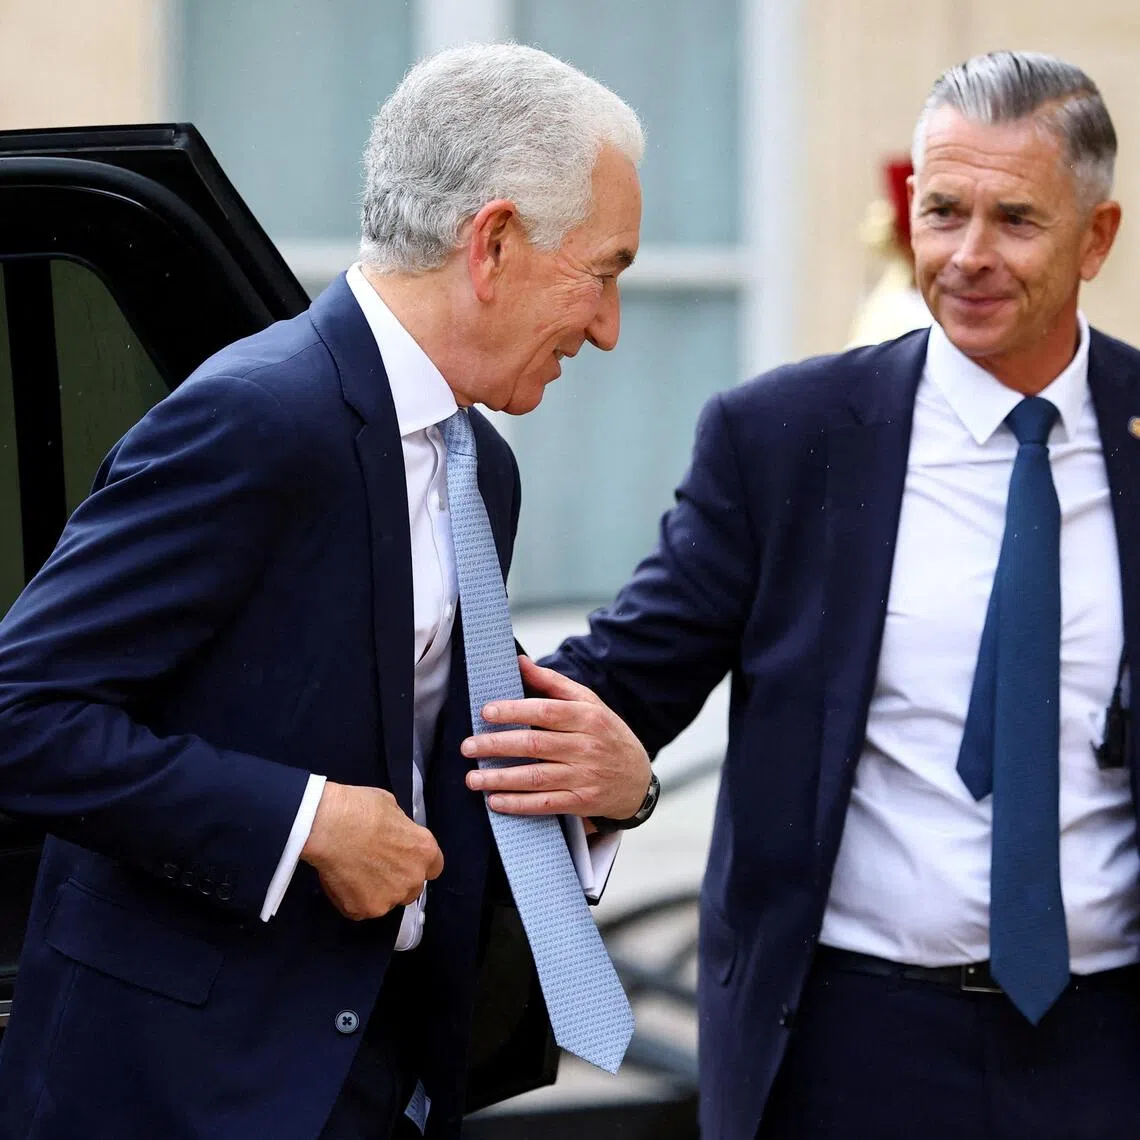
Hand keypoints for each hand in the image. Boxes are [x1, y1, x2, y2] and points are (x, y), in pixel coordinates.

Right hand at [301, 782, 443, 920]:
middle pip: (411, 889)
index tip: (405, 861)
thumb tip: (396, 834)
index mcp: (424, 851)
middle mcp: (412, 878)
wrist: (330, 827)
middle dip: (397, 881)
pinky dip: (352, 899)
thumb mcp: (392, 808)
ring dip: (375, 891)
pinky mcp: (364, 910)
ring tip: (354, 871)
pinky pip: (360, 909)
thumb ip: (401, 829)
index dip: (418, 864)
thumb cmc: (359, 810)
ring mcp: (389, 898)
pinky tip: (342, 880)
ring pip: (386, 900)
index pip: (433, 868)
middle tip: (375, 866)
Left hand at [462, 656, 652, 820]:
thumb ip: (553, 684)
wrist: (638, 780)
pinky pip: (545, 804)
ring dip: (501, 778)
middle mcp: (586, 746)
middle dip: (497, 745)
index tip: (486, 712)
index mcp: (587, 717)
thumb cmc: (606, 735)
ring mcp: (585, 776)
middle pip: (535, 744)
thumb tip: (519, 662)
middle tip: (467, 746)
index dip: (514, 711)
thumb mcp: (589, 703)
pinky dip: (519, 804)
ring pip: (536, 777)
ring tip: (473, 778)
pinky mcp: (582, 802)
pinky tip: (495, 801)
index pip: (545, 711)